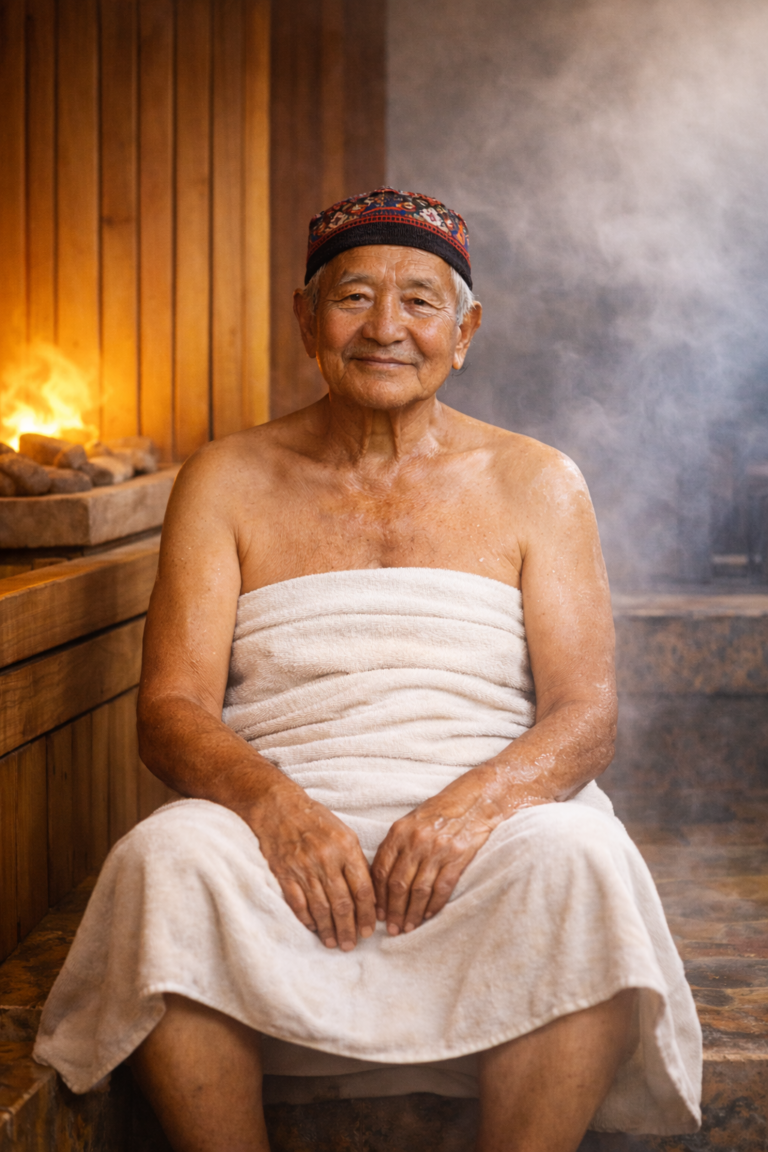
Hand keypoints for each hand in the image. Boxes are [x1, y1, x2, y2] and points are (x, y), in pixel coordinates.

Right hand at [244, 785, 375, 950]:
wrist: (279, 807)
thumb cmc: (316, 820)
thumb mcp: (344, 833)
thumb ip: (356, 861)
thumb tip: (368, 894)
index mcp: (346, 848)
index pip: (362, 889)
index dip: (367, 914)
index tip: (369, 930)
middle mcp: (326, 859)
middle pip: (342, 904)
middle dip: (349, 929)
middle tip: (351, 945)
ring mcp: (304, 867)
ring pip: (321, 908)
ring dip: (329, 929)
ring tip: (334, 943)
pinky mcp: (284, 873)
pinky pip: (298, 904)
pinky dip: (307, 919)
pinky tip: (313, 928)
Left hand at [371, 774, 502, 936]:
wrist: (474, 800)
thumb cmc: (439, 812)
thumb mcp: (411, 821)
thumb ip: (396, 846)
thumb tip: (381, 879)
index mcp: (400, 831)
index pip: (382, 870)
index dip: (378, 896)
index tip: (377, 913)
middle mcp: (416, 841)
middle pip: (398, 884)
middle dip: (393, 911)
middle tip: (392, 929)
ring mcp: (437, 850)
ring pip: (419, 890)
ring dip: (412, 913)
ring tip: (408, 927)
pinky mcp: (458, 857)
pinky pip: (442, 888)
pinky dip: (434, 905)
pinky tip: (429, 916)